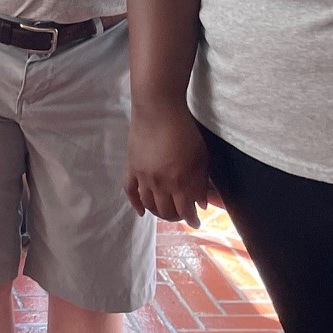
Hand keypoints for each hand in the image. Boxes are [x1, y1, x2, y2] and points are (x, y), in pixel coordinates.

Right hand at [125, 98, 216, 227]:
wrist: (158, 110)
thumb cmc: (185, 131)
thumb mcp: (201, 157)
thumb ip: (201, 182)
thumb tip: (201, 204)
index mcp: (181, 181)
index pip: (186, 211)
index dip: (192, 219)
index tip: (197, 222)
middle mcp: (161, 184)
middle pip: (166, 211)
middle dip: (176, 217)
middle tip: (182, 214)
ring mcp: (143, 177)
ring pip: (149, 204)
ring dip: (158, 212)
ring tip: (166, 211)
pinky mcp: (131, 168)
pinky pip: (130, 191)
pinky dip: (135, 204)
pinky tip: (141, 211)